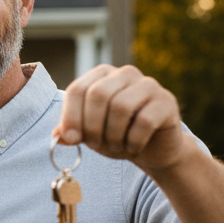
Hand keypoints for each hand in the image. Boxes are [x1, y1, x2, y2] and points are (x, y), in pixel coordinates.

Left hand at [53, 65, 190, 174]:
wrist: (154, 149)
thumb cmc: (117, 135)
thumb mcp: (89, 134)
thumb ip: (71, 131)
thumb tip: (57, 136)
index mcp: (101, 75)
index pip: (77, 89)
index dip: (71, 116)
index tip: (71, 139)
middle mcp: (125, 73)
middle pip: (98, 94)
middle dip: (92, 126)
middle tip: (96, 145)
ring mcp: (148, 84)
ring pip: (121, 106)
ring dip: (114, 135)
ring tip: (116, 146)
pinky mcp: (167, 101)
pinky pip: (144, 121)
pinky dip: (134, 141)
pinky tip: (134, 147)